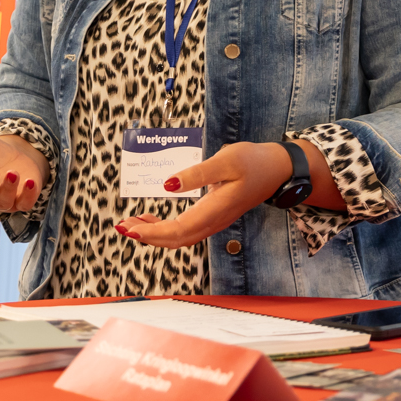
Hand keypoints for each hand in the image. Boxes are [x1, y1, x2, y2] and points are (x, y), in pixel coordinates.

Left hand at [117, 141, 332, 248]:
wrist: (278, 169)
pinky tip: (152, 220)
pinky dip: (166, 229)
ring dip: (155, 234)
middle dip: (147, 237)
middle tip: (122, 227)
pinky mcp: (214, 216)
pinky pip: (186, 230)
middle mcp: (214, 221)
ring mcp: (215, 221)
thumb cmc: (254, 162)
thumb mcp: (225, 160)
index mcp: (215, 210)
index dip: (151, 233)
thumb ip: (196, 174)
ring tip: (132, 224)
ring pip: (181, 237)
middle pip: (176, 240)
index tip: (129, 228)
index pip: (177, 231)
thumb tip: (168, 184)